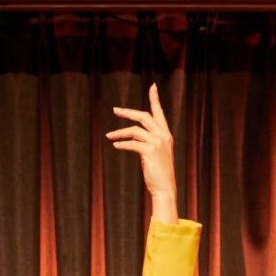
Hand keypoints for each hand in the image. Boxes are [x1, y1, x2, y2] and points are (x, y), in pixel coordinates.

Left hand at [106, 84, 175, 206]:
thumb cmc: (158, 174)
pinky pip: (132, 144)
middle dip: (128, 112)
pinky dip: (122, 144)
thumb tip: (131, 138)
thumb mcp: (155, 154)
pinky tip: (115, 145)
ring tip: (109, 136)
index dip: (155, 99)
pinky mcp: (149, 151)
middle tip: (115, 110)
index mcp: (166, 135)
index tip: (152, 86)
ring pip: (134, 130)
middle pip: (143, 117)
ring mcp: (157, 143)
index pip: (159, 113)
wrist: (165, 188)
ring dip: (119, 132)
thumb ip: (147, 142)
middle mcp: (163, 136)